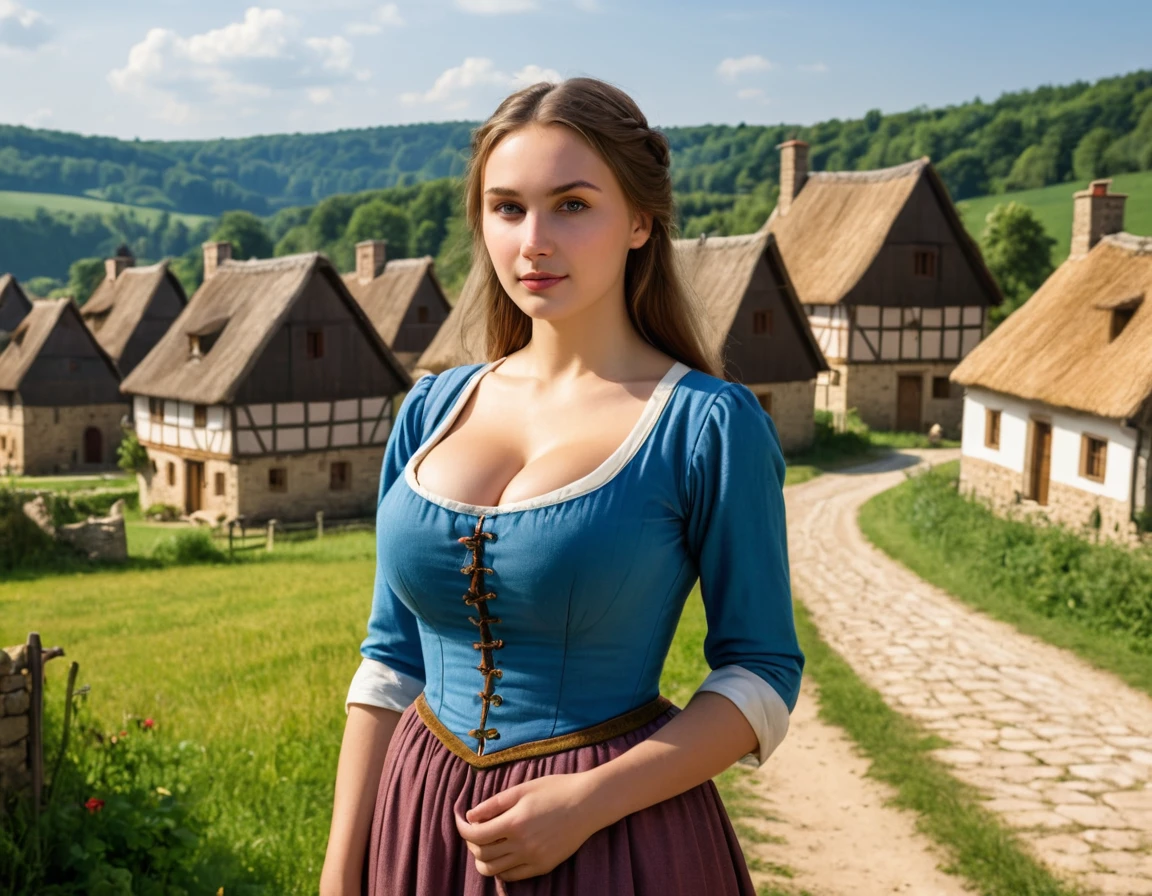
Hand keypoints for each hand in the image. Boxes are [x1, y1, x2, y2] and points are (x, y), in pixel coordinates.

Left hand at [454, 773, 606, 881]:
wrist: (588, 803)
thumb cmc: (555, 789)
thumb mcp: (522, 789)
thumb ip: (494, 804)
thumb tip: (470, 816)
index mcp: (514, 823)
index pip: (475, 835)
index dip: (462, 828)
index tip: (460, 819)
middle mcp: (522, 845)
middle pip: (482, 855)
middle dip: (471, 842)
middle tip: (473, 829)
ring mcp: (533, 859)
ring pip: (494, 870)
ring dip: (483, 859)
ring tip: (485, 844)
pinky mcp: (543, 866)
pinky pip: (512, 876)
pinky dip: (501, 869)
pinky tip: (502, 854)